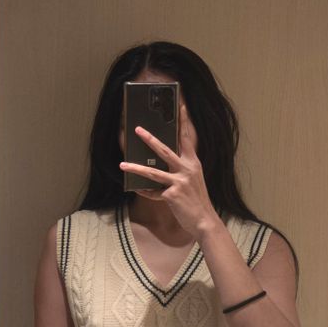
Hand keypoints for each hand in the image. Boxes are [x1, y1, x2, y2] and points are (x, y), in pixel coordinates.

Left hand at [119, 105, 219, 238]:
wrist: (205, 221)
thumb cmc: (198, 201)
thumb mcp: (194, 181)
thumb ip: (182, 170)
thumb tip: (162, 163)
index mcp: (194, 163)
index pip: (188, 138)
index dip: (184, 121)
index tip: (180, 105)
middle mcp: (188, 169)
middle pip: (165, 150)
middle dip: (150, 139)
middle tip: (137, 129)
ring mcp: (180, 182)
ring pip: (153, 172)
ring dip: (136, 168)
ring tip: (122, 164)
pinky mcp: (172, 195)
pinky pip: (154, 192)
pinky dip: (145, 192)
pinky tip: (136, 189)